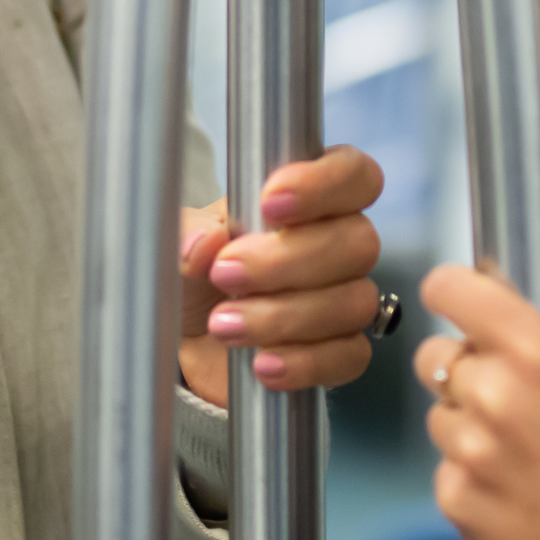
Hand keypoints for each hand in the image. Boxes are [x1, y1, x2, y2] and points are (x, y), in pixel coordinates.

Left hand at [177, 148, 386, 405]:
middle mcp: (338, 244)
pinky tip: (263, 364)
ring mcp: (344, 299)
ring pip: (352, 302)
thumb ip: (189, 234)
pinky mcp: (340, 352)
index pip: (354, 175)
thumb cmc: (198, 273)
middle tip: (225, 274)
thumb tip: (205, 242)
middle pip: (358, 243)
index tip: (270, 203)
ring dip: (284, 316)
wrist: (188, 340)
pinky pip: (349, 356)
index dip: (325, 185)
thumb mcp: (181, 243)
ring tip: (225, 326)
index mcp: (311, 198)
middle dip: (287, 261)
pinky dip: (305, 362)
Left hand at [412, 266, 539, 539]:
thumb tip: (525, 292)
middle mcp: (494, 395)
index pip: (452, 288)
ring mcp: (468, 450)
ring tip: (522, 452)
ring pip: (439, 413)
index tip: (459, 298)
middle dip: (465, 366)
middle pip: (436, 354)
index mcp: (537, 355)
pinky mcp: (454, 497)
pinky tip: (515, 488)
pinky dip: (470, 472)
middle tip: (508, 393)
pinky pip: (445, 465)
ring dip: (468, 423)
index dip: (453, 290)